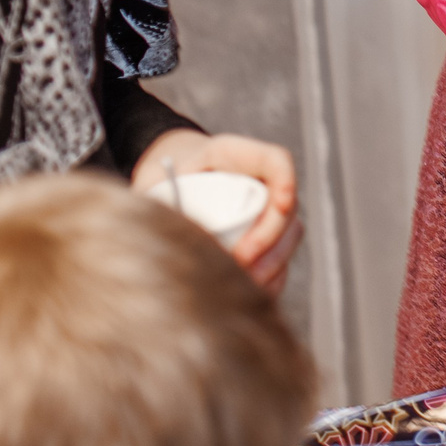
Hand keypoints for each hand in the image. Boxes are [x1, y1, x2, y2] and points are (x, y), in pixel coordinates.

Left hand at [133, 130, 303, 293]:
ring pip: (290, 236)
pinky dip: (270, 279)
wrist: (165, 182)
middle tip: (241, 262)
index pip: (276, 162)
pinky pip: (281, 260)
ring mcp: (267, 211)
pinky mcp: (265, 238)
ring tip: (243, 283)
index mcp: (234, 156)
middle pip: (287, 208)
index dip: (286, 182)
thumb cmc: (160, 180)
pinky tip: (248, 290)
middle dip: (270, 239)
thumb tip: (167, 237)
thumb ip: (158, 201)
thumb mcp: (155, 182)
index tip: (280, 206)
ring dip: (273, 264)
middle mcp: (260, 182)